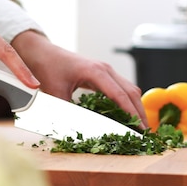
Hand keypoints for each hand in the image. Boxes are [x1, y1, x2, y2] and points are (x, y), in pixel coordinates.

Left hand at [11, 31, 148, 128]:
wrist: (41, 52)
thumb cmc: (47, 68)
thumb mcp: (55, 93)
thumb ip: (67, 113)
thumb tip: (78, 132)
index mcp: (96, 72)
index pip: (121, 95)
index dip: (131, 113)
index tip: (139, 128)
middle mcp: (105, 69)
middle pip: (131, 92)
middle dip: (140, 112)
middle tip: (145, 132)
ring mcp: (105, 71)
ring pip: (129, 89)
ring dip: (135, 107)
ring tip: (139, 127)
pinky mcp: (102, 74)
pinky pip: (121, 89)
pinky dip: (127, 102)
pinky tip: (126, 116)